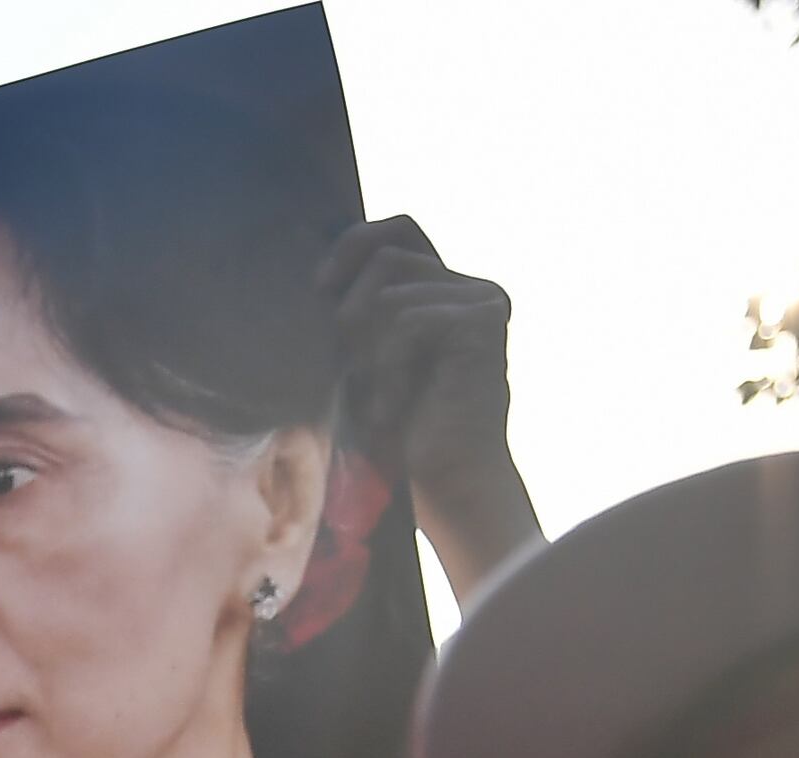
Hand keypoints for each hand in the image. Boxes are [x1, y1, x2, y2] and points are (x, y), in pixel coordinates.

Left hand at [321, 218, 521, 532]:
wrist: (445, 486)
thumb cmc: (399, 432)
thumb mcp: (364, 357)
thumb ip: (355, 308)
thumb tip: (314, 270)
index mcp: (446, 289)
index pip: (399, 229)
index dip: (354, 243)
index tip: (319, 288)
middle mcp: (472, 287)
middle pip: (389, 252)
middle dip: (352, 308)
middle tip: (348, 363)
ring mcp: (483, 299)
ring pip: (391, 284)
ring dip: (369, 346)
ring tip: (382, 396)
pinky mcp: (484, 319)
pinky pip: (407, 317)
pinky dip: (389, 365)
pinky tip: (394, 407)